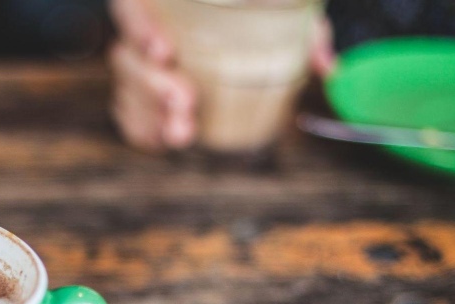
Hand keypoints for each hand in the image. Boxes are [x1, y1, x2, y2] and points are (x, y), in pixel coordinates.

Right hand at [108, 0, 335, 152]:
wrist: (235, 30)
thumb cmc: (255, 13)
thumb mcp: (284, 11)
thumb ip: (305, 31)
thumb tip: (328, 66)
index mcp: (167, 1)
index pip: (131, 5)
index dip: (138, 26)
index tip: (164, 51)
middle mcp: (147, 29)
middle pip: (126, 56)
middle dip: (152, 84)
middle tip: (185, 101)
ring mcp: (139, 64)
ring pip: (126, 89)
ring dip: (150, 114)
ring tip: (181, 132)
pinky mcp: (140, 94)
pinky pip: (127, 114)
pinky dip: (143, 129)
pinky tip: (162, 138)